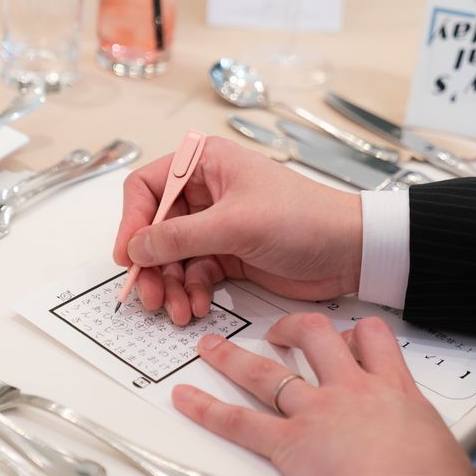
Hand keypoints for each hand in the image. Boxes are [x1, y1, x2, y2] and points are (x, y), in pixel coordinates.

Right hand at [114, 137, 361, 324]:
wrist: (348, 251)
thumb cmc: (301, 219)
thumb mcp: (235, 224)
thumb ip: (180, 237)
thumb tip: (135, 247)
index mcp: (206, 164)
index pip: (148, 187)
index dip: (132, 221)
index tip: (127, 257)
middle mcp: (207, 192)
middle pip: (157, 228)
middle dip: (152, 264)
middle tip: (150, 296)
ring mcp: (217, 225)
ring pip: (174, 256)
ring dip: (171, 285)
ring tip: (179, 310)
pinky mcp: (229, 253)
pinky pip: (195, 273)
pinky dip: (193, 291)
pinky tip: (199, 307)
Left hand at [172, 314, 475, 475]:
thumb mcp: (445, 452)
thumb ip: (427, 440)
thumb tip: (435, 459)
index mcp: (391, 389)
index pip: (373, 338)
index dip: (357, 331)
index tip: (347, 337)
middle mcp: (350, 390)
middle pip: (316, 337)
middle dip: (294, 328)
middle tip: (279, 332)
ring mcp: (316, 412)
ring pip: (268, 373)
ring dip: (234, 358)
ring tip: (211, 346)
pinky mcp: (291, 444)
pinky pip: (241, 422)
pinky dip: (210, 410)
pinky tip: (187, 399)